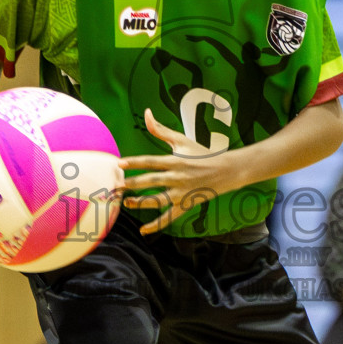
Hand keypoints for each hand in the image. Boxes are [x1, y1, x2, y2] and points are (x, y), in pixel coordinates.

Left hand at [119, 109, 247, 234]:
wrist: (226, 170)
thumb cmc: (201, 153)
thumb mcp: (182, 140)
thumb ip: (161, 130)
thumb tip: (146, 113)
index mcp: (175, 161)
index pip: (151, 162)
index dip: (135, 162)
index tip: (119, 164)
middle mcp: (178, 177)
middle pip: (151, 181)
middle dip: (132, 184)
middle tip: (116, 187)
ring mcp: (182, 193)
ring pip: (158, 200)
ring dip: (141, 203)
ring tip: (125, 203)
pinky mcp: (186, 204)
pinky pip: (169, 217)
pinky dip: (157, 225)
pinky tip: (143, 230)